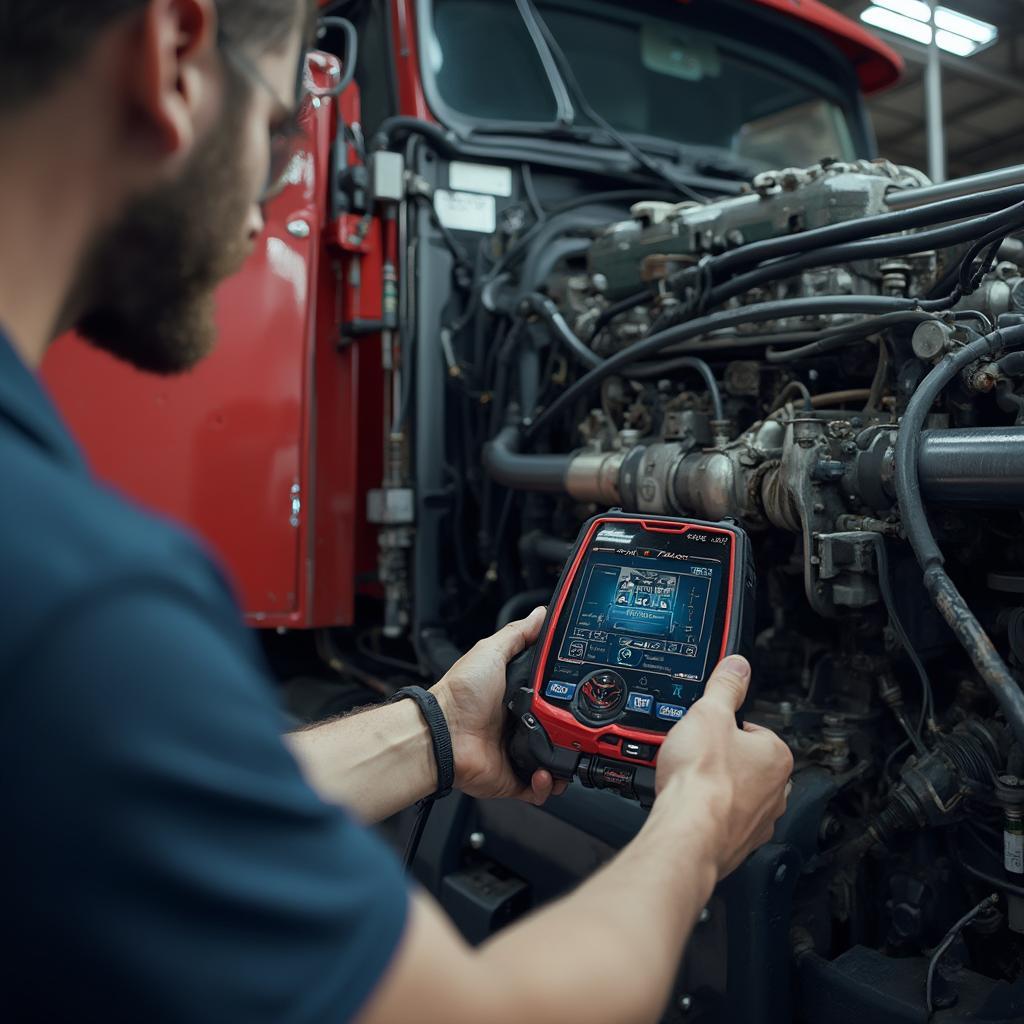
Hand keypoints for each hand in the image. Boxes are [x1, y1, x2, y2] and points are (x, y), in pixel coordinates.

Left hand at [433, 608, 567, 805]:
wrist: (442, 733)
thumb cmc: (460, 694)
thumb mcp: (491, 651)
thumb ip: (518, 634)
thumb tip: (541, 614)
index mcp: (515, 698)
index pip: (550, 698)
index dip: (567, 698)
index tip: (583, 694)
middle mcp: (517, 726)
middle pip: (557, 731)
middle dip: (573, 733)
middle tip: (582, 729)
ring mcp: (515, 754)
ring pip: (553, 762)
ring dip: (565, 763)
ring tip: (570, 755)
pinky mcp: (512, 778)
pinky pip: (539, 789)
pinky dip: (548, 785)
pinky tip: (547, 773)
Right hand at [654, 655, 792, 880]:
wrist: (688, 833)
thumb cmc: (702, 780)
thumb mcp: (709, 714)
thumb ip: (725, 686)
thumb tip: (737, 666)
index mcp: (776, 755)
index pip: (753, 730)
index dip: (724, 727)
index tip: (706, 728)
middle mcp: (776, 791)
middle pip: (745, 763)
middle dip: (721, 759)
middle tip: (694, 755)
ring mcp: (758, 821)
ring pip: (736, 794)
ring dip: (715, 788)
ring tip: (688, 782)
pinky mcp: (738, 844)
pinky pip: (722, 821)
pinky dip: (707, 814)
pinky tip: (689, 807)